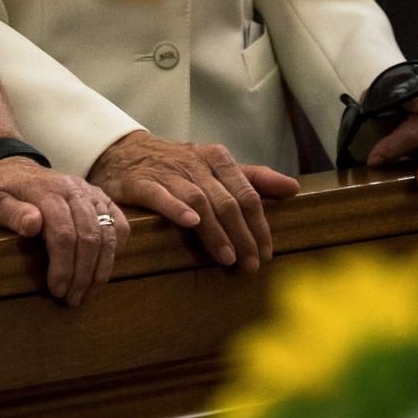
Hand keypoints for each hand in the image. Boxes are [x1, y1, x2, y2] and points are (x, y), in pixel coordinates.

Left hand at [0, 157, 121, 305]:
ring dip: (101, 269)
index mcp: (46, 191)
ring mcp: (91, 193)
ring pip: (108, 234)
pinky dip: (116, 249)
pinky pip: (119, 224)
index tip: (57, 290)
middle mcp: (74, 189)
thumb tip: (33, 224)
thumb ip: (11, 213)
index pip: (63, 233)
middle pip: (89, 236)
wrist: (12, 169)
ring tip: (87, 293)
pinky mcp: (101, 198)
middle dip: (83, 274)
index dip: (63, 266)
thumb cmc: (1, 191)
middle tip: (72, 299)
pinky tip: (103, 269)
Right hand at [88, 130, 298, 271]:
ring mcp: (168, 172)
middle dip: (242, 235)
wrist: (124, 153)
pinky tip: (189, 223)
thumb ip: (253, 178)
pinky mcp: (141, 182)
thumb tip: (293, 188)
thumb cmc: (177, 165)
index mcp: (217, 158)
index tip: (266, 253)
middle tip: (251, 264)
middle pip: (226, 201)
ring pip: (198, 201)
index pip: (247, 194)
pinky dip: (176, 208)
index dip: (259, 225)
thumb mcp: (216, 166)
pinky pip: (160, 195)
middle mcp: (195, 163)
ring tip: (227, 258)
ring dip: (215, 231)